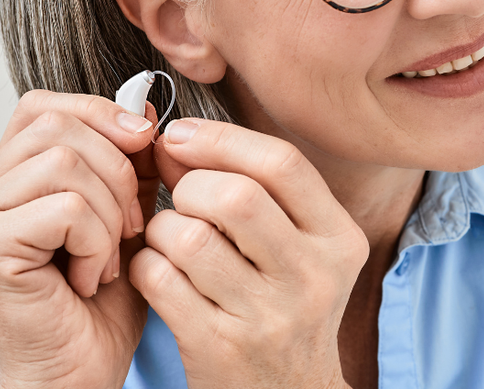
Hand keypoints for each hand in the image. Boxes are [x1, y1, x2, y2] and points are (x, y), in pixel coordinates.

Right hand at [0, 90, 161, 388]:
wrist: (78, 375)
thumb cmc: (98, 306)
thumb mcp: (124, 215)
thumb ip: (128, 163)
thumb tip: (143, 109)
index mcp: (1, 177)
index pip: (45, 107)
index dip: (99, 115)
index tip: (142, 144)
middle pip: (60, 127)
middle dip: (117, 171)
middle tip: (127, 227)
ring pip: (67, 163)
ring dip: (110, 214)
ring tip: (105, 259)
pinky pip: (68, 208)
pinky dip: (97, 243)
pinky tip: (88, 279)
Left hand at [129, 118, 368, 388]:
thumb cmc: (282, 306)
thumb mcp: (296, 249)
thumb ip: (251, 190)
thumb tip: (176, 139)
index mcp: (340, 239)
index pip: (282, 163)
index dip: (222, 138)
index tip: (180, 136)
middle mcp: (314, 277)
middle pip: (235, 196)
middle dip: (189, 186)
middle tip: (180, 200)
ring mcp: (269, 317)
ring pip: (189, 237)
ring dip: (162, 229)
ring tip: (167, 241)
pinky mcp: (220, 348)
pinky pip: (159, 279)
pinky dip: (144, 265)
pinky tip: (155, 272)